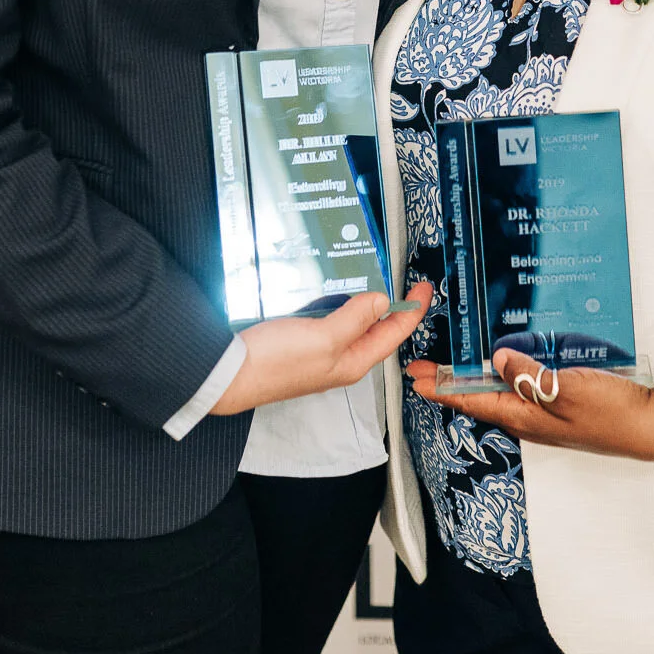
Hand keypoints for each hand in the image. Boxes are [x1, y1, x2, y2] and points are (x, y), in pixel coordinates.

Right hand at [212, 284, 432, 415]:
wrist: (228, 376)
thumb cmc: (273, 364)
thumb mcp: (323, 338)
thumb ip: (355, 319)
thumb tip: (382, 301)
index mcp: (352, 361)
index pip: (394, 333)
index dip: (413, 310)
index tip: (425, 287)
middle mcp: (339, 358)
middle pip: (376, 330)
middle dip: (393, 306)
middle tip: (405, 280)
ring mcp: (319, 351)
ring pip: (352, 323)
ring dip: (365, 302)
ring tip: (376, 277)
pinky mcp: (299, 341)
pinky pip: (329, 318)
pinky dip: (338, 301)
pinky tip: (334, 287)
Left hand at [407, 346, 653, 460]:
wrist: (648, 425)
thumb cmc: (610, 412)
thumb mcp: (567, 391)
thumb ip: (529, 376)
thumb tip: (495, 360)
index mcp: (524, 417)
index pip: (472, 402)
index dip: (442, 388)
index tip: (415, 377)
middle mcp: (528, 418)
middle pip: (480, 399)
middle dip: (451, 383)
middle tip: (424, 367)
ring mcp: (544, 414)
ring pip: (499, 394)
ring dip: (475, 379)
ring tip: (455, 363)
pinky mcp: (559, 405)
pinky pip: (521, 389)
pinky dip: (504, 375)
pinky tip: (505, 362)